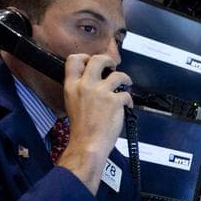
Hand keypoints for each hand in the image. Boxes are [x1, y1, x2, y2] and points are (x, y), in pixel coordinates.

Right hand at [58, 54, 131, 192]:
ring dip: (125, 78)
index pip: (74, 60)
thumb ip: (80, 89)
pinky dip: (129, 100)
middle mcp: (86, 85)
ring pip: (118, 75)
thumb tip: (93, 81)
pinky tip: (127, 106)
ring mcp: (101, 92)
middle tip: (113, 66)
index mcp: (72, 86)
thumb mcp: (72, 103)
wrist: (88, 144)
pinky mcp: (115, 101)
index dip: (85, 57)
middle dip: (108, 60)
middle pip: (98, 59)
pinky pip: (126, 94)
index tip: (92, 61)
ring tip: (126, 83)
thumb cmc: (81, 129)